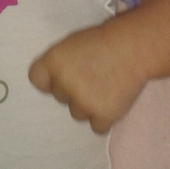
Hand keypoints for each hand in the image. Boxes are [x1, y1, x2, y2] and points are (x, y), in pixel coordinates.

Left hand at [28, 24, 145, 133]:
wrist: (132, 48)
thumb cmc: (101, 41)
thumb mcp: (71, 44)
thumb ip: (57, 64)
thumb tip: (51, 84)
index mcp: (53, 61)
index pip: (37, 79)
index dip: (50, 78)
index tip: (63, 75)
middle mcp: (63, 83)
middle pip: (60, 97)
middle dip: (72, 90)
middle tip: (91, 76)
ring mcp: (82, 102)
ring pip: (77, 113)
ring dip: (88, 105)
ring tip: (104, 86)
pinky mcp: (101, 116)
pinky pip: (96, 127)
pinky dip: (104, 117)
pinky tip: (112, 99)